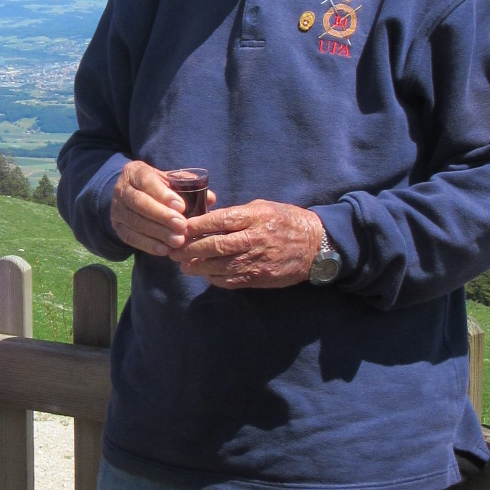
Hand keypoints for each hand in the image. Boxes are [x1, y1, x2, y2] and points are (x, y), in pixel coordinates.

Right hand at [109, 161, 216, 257]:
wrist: (132, 195)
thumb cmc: (157, 186)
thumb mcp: (169, 180)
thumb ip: (188, 186)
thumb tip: (210, 198)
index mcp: (135, 172)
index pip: (146, 180)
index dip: (163, 194)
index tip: (182, 207)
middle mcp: (121, 189)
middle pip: (139, 203)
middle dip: (162, 216)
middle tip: (182, 226)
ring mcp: (116, 209)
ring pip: (135, 222)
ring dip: (158, 233)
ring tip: (178, 241)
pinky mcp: (118, 227)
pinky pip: (131, 238)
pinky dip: (148, 245)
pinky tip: (164, 250)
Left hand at [178, 200, 325, 289]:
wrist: (317, 246)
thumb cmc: (287, 221)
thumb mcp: (264, 208)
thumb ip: (237, 214)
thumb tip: (208, 219)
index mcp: (254, 216)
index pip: (218, 220)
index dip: (195, 225)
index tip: (178, 227)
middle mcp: (254, 239)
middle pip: (214, 245)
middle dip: (190, 248)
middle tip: (173, 250)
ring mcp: (256, 261)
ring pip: (219, 266)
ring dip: (197, 266)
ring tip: (183, 265)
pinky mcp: (259, 278)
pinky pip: (230, 281)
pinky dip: (214, 278)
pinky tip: (204, 275)